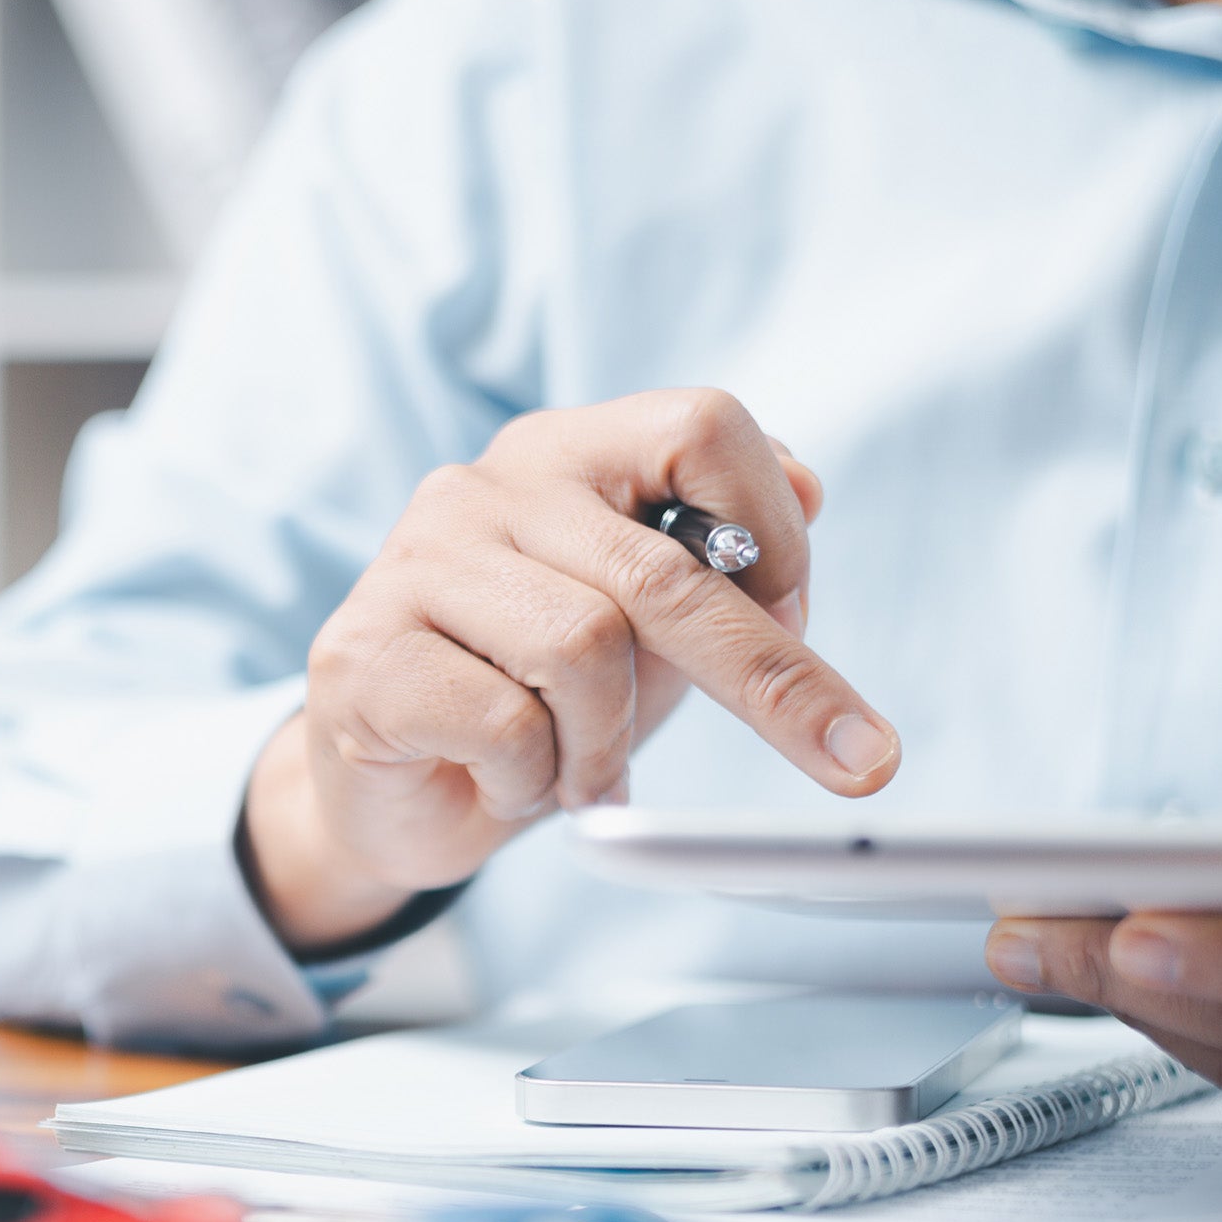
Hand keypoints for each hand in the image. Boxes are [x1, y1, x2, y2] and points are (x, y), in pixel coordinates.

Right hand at [244, 389, 899, 949]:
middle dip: (770, 677)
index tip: (798, 616)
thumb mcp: (653, 634)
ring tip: (580, 774)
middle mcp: (487, 486)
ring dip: (606, 746)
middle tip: (858, 761)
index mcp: (570, 454)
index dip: (773, 526)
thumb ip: (724, 566)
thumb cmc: (535, 698)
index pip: (701, 427)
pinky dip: (532, 780)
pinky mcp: (363, 656)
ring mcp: (415, 564)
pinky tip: (504, 782)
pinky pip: (506, 725)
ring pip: (585, 653)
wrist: (393, 794)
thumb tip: (807, 491)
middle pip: (661, 570)